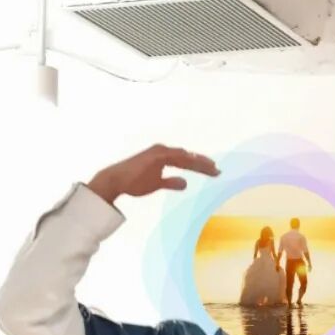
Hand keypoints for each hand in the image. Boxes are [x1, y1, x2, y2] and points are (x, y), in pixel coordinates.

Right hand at [88, 143, 219, 204]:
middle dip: (204, 164)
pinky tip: (198, 165)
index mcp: (163, 156)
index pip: (186, 161)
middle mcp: (163, 151)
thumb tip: (185, 184)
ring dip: (200, 163)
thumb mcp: (157, 184)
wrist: (116, 179)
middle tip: (218, 171)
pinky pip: (177, 159)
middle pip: (188, 157)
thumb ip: (171, 182)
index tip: (213, 171)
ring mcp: (160, 152)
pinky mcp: (157, 157)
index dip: (200, 166)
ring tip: (213, 170)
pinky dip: (188, 161)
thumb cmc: (134, 182)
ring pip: (185, 157)